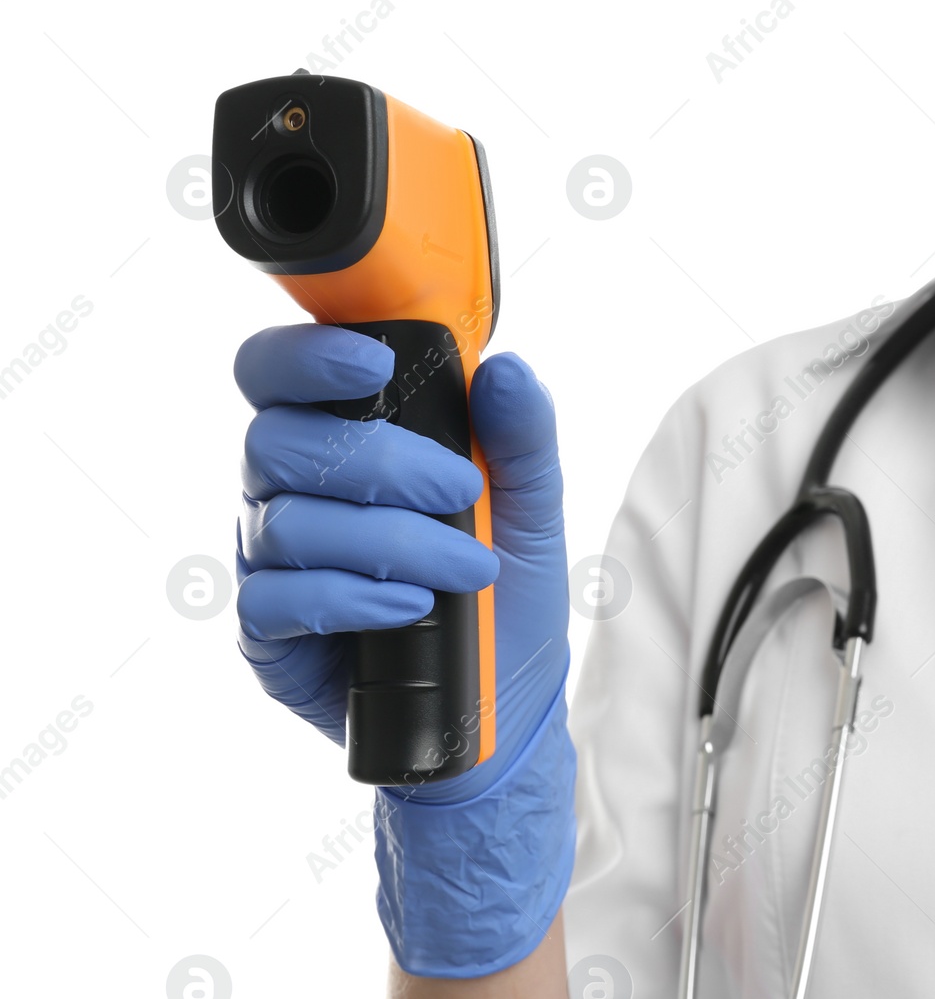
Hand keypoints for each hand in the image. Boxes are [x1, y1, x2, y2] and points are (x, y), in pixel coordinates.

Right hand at [232, 323, 574, 975]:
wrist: (505, 706)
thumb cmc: (507, 594)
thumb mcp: (535, 511)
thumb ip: (522, 436)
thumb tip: (506, 370)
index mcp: (342, 442)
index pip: (278, 374)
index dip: (306, 359)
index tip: (373, 365)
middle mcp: (292, 493)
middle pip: (278, 442)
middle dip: (380, 461)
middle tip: (459, 490)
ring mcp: (273, 563)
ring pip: (286, 522)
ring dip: (389, 540)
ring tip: (465, 567)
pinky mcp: (268, 634)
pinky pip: (275, 600)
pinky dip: (350, 598)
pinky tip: (410, 608)